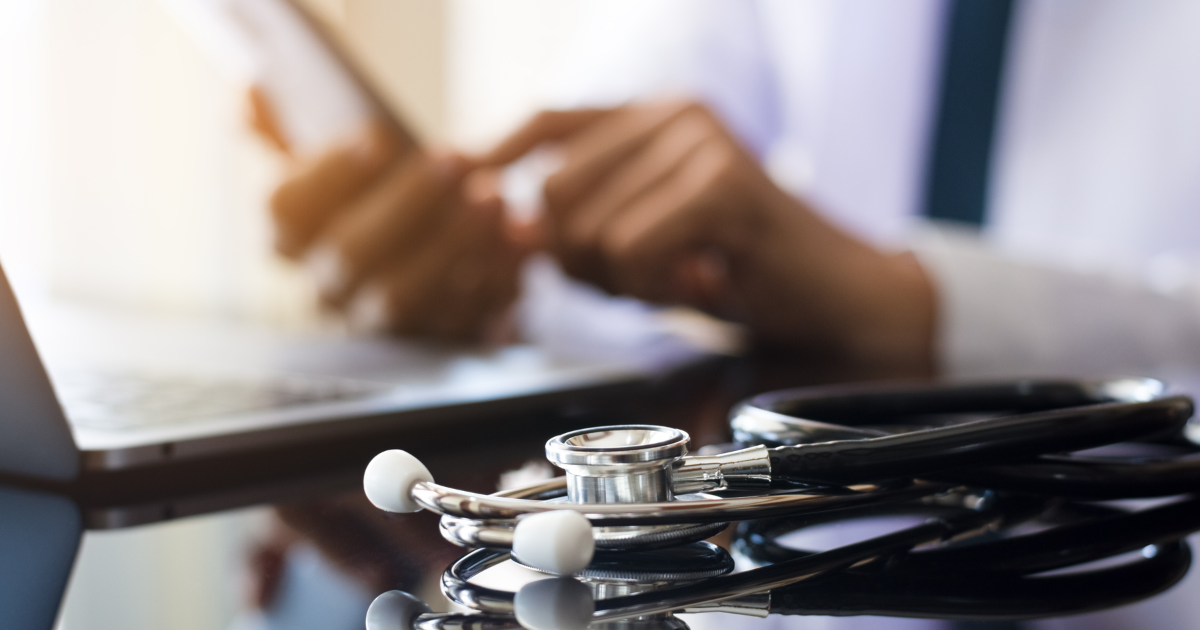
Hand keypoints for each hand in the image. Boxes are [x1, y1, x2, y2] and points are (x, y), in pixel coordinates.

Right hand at [247, 89, 528, 340]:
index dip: (332, 173)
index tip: (379, 136)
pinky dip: (500, 276)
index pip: (288, 208)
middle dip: (408, 204)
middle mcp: (326, 284)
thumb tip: (251, 91)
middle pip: (354, 252)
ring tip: (496, 198)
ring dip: (456, 244)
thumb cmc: (379, 193)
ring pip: (409, 293)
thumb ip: (288, 128)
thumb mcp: (337, 158)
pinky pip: (465, 317)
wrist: (436, 250)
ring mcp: (380, 320)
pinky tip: (525, 238)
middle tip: (456, 160)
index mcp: (291, 234)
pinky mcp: (438, 338)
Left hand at [483, 101, 935, 373]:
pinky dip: (653, 287)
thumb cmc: (732, 269)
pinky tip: (698, 283)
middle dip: (577, 259)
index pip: (549, 120)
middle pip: (553, 188)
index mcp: (653, 115)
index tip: (453, 178)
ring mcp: (700, 139)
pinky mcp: (721, 180)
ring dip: (622, 281)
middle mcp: (675, 111)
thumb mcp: (641, 242)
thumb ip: (578, 225)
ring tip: (679, 279)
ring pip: (588, 227)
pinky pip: (630, 248)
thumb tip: (506, 229)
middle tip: (637, 279)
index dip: (495, 153)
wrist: (830, 295)